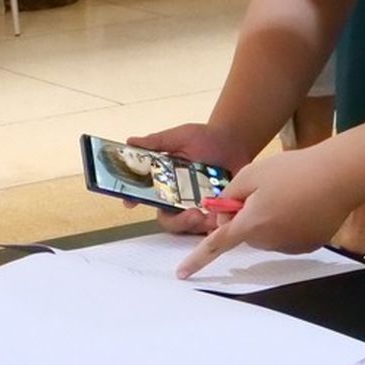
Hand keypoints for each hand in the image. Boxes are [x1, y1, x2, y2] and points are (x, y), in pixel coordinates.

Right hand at [125, 123, 258, 235]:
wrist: (235, 139)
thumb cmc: (206, 138)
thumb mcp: (180, 137)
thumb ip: (156, 142)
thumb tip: (130, 142)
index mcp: (165, 182)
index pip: (145, 197)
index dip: (135, 200)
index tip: (131, 202)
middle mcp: (178, 198)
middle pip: (169, 221)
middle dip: (179, 222)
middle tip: (193, 214)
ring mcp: (198, 206)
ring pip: (191, 227)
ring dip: (199, 225)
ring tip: (211, 216)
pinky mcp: (217, 211)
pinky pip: (214, 226)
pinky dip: (217, 225)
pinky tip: (223, 215)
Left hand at [173, 150, 353, 278]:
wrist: (339, 177)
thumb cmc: (293, 171)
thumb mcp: (252, 173)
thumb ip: (230, 194)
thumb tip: (225, 213)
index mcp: (250, 224)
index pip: (216, 244)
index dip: (197, 258)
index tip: (181, 274)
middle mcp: (268, 242)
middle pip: (245, 233)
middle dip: (245, 216)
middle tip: (261, 190)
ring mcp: (290, 246)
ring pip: (266, 235)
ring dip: (268, 219)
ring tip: (288, 192)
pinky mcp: (308, 245)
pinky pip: (287, 236)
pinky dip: (289, 223)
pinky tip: (303, 203)